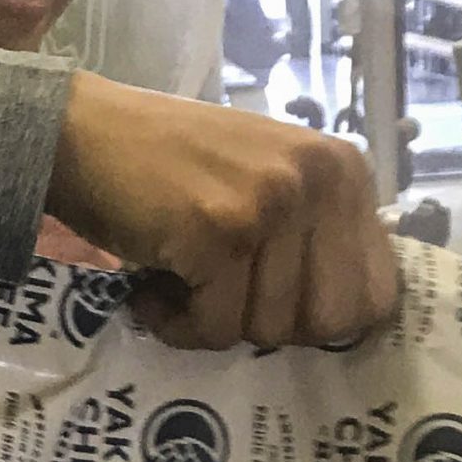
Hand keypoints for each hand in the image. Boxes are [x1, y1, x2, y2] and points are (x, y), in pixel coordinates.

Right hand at [47, 72, 399, 351]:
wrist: (83, 132)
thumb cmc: (174, 167)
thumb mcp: (271, 182)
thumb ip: (317, 235)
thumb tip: (349, 323)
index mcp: (345, 171)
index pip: (377, 295)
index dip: (321, 320)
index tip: (270, 303)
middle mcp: (319, 180)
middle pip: (325, 323)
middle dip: (268, 326)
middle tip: (221, 294)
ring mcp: (270, 203)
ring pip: (266, 329)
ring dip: (211, 322)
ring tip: (178, 279)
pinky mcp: (218, 232)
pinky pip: (214, 327)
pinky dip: (174, 324)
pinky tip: (151, 289)